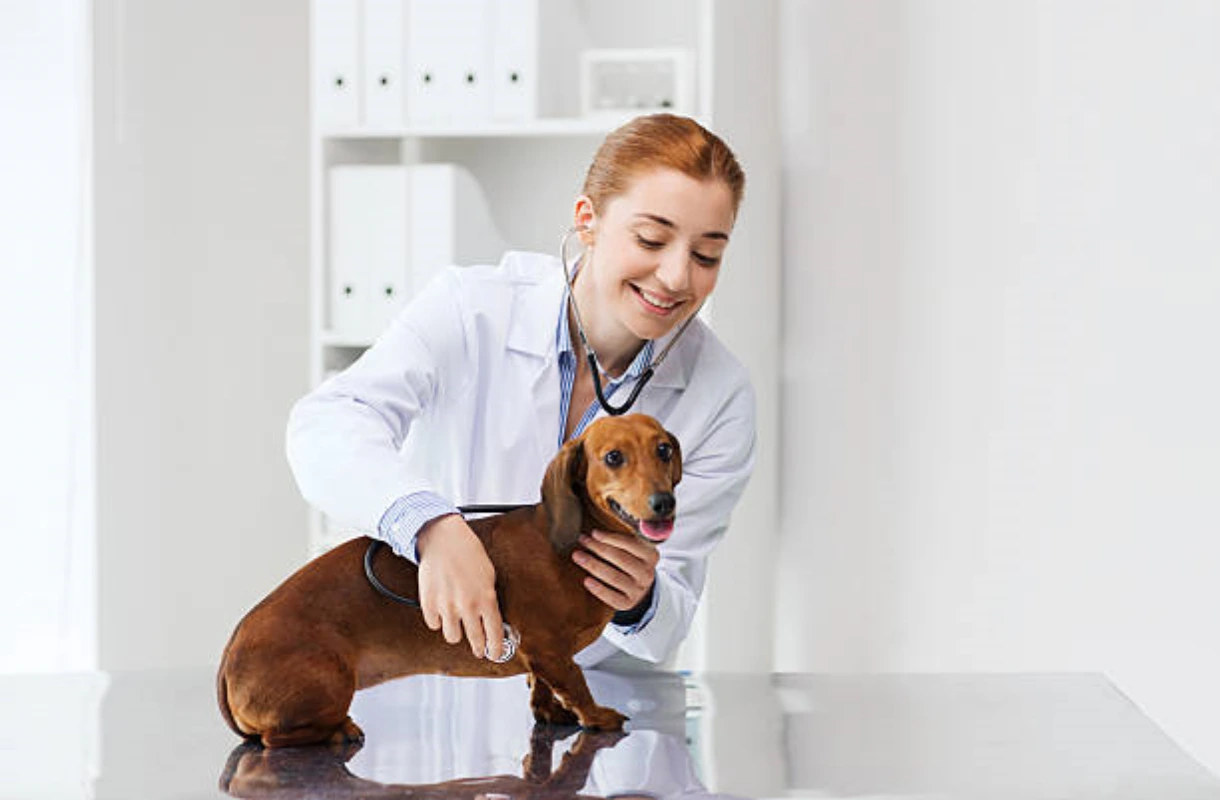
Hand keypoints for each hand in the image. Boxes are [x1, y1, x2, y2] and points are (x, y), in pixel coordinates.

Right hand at [416, 514, 504, 660]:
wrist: (443, 539)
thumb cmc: (468, 553)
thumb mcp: (489, 575)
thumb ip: (490, 599)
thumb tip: (492, 620)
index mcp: (486, 598)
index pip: (494, 634)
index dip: (496, 648)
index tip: (494, 654)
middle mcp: (467, 606)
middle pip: (475, 640)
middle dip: (479, 647)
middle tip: (480, 649)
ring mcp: (446, 606)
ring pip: (452, 637)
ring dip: (456, 632)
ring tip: (458, 623)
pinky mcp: (429, 604)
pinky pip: (434, 624)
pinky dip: (438, 620)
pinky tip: (442, 609)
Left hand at [571, 530, 658, 610]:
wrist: (637, 586)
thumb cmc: (629, 560)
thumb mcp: (633, 547)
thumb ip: (621, 538)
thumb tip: (595, 531)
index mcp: (651, 555)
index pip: (631, 544)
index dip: (611, 538)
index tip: (594, 532)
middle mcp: (647, 573)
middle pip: (620, 559)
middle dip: (598, 548)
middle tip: (582, 541)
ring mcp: (638, 590)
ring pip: (614, 577)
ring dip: (594, 565)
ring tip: (578, 556)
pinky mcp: (628, 603)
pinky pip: (613, 598)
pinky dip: (599, 589)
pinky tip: (586, 580)